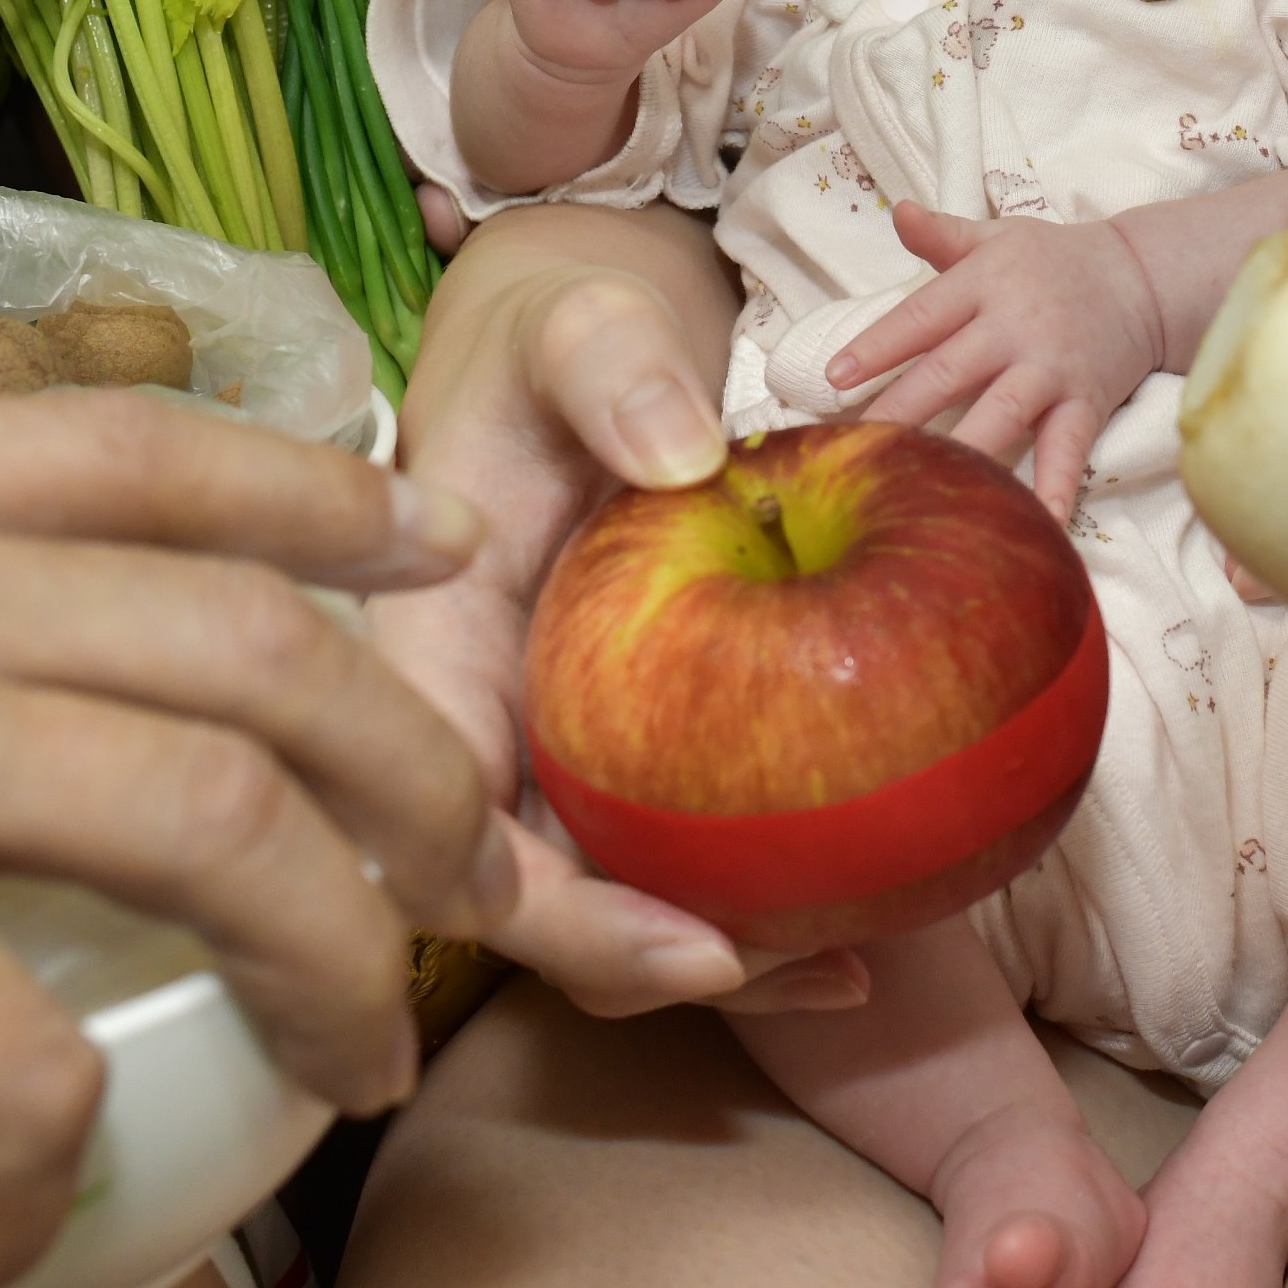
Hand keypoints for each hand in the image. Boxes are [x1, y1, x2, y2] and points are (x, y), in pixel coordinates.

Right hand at [0, 386, 511, 1287]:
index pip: (152, 450)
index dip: (326, 507)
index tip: (429, 563)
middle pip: (260, 641)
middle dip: (413, 769)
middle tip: (464, 878)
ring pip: (220, 818)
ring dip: (331, 957)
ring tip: (352, 1065)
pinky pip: (5, 1068)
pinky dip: (24, 1185)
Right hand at [373, 203, 874, 1023]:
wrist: (575, 343)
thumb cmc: (555, 337)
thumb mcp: (575, 322)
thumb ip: (612, 367)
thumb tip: (680, 451)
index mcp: (425, 648)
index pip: (446, 829)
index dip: (553, 915)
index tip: (695, 940)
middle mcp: (470, 721)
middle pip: (524, 901)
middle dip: (644, 963)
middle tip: (815, 965)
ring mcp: (540, 742)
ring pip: (595, 896)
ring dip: (711, 949)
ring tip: (857, 959)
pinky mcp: (612, 743)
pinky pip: (664, 844)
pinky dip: (745, 886)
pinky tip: (862, 905)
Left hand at [838, 204, 1165, 516]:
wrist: (1145, 277)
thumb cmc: (1056, 260)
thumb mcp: (998, 238)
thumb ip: (943, 235)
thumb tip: (898, 212)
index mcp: (984, 283)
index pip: (920, 318)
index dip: (877, 347)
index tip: (834, 379)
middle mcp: (1014, 327)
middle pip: (948, 373)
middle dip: (899, 411)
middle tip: (854, 448)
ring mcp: (1051, 369)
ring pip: (1000, 414)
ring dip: (962, 450)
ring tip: (925, 486)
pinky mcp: (1086, 402)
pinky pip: (1068, 450)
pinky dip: (1055, 487)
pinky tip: (1040, 524)